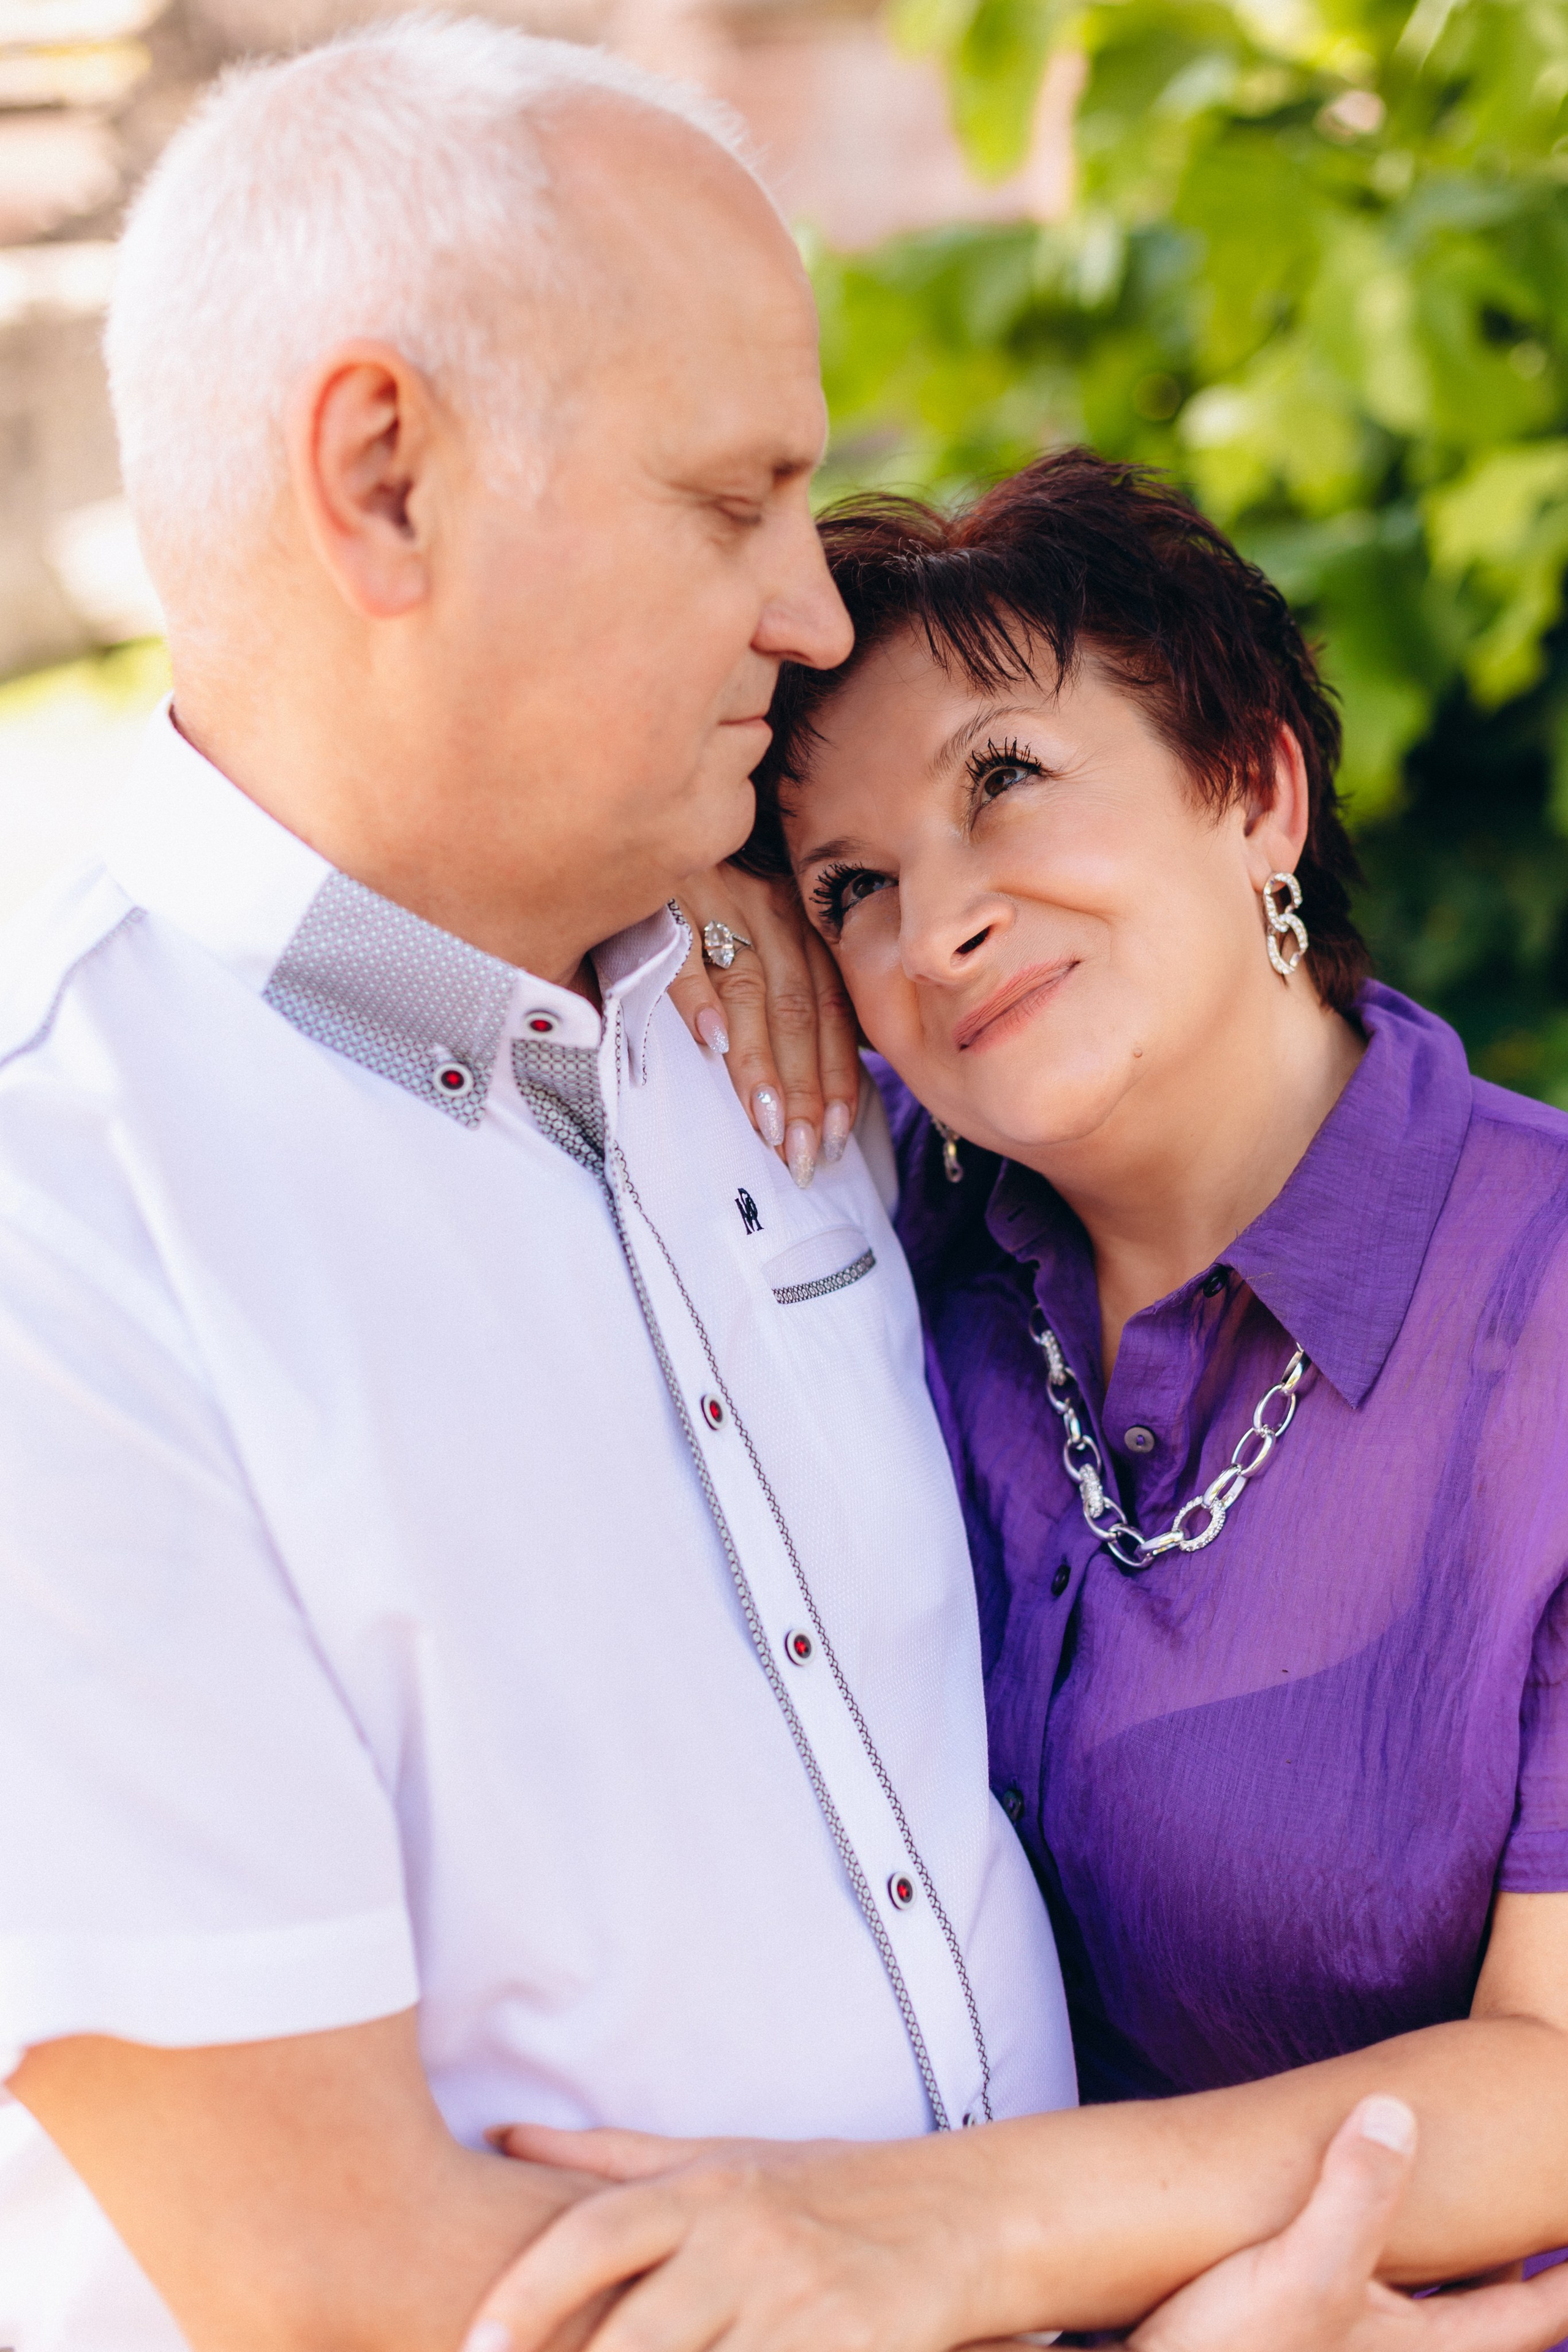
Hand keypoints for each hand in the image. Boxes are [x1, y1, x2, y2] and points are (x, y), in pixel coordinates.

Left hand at [465, 2120, 1028, 2351]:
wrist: (960, 2214)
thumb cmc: (825, 2189)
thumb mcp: (720, 2158)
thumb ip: (609, 2159)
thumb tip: (502, 2136)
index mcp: (704, 2191)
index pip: (592, 2236)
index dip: (525, 2295)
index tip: (474, 2347)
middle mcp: (744, 2240)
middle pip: (634, 2336)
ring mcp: (799, 2302)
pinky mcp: (847, 2350)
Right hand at [669, 865, 861, 1188]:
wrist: (649, 801)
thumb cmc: (707, 877)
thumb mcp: (758, 917)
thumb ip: (787, 977)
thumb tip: (820, 1059)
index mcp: (798, 925)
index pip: (830, 1010)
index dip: (837, 1075)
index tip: (836, 1136)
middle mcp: (770, 913)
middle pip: (797, 1012)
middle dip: (804, 1090)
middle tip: (801, 1154)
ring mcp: (719, 902)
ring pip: (752, 992)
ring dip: (761, 1063)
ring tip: (767, 1123)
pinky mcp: (665, 896)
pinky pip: (685, 950)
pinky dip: (700, 997)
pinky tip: (710, 1044)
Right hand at [1129, 2096, 1567, 2351]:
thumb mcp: (1299, 2274)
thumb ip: (1355, 2194)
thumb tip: (1397, 2112)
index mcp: (1422, 2348)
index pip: (1530, 2310)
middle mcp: (1396, 2350)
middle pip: (1488, 2306)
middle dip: (1519, 2259)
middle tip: (1537, 2204)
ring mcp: (1348, 2344)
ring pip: (1428, 2298)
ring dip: (1451, 2253)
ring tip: (1466, 2200)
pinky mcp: (1299, 2333)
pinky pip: (1370, 2284)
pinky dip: (1384, 2246)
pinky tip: (1355, 2213)